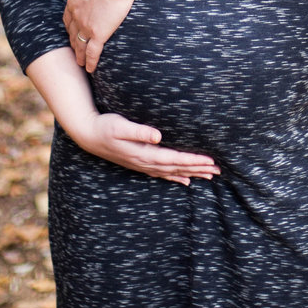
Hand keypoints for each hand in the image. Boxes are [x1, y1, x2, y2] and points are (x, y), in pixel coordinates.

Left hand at [64, 0, 136, 72]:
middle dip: (72, 40)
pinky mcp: (99, 32)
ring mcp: (86, 24)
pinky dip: (90, 61)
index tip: (73, 29)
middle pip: (71, 32)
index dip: (71, 24)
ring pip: (79, 44)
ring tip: (80, 63)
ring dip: (79, 55)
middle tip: (74, 48)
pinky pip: (92, 52)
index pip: (69, 15)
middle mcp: (76, 13)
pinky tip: (90, 69)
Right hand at [70, 112, 220, 184]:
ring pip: (172, 173)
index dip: (193, 160)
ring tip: (209, 176)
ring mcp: (142, 165)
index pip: (175, 159)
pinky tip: (185, 181)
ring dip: (191, 174)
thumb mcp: (120, 126)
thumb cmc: (105, 126)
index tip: (210, 161)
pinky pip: (162, 174)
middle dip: (198, 169)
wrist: (89, 135)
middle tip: (218, 171)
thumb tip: (158, 135)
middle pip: (177, 168)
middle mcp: (146, 162)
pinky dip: (175, 178)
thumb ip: (139, 131)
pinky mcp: (139, 164)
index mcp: (145, 153)